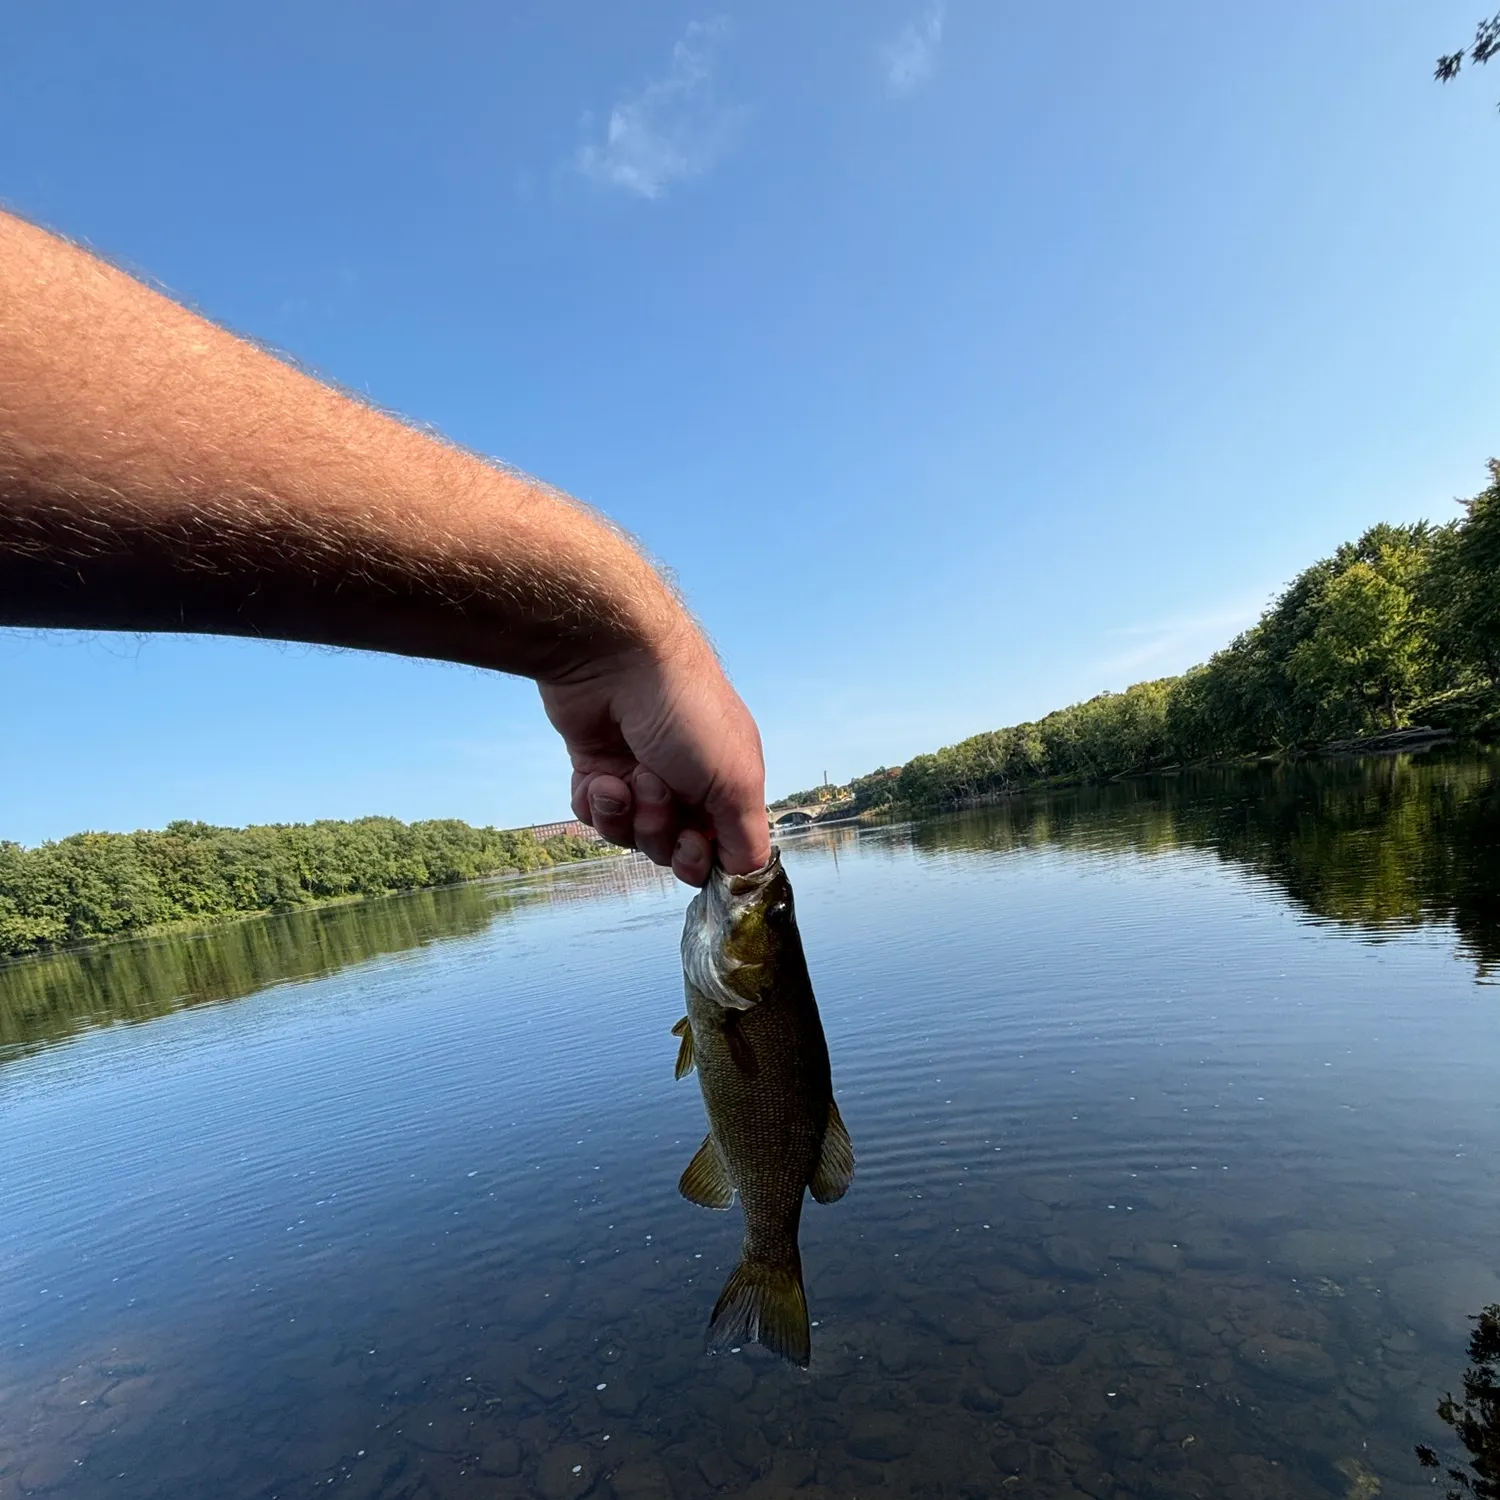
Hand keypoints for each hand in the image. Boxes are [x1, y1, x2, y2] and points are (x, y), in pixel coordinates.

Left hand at [537, 629, 770, 885]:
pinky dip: (596, 803)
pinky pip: (594, 816)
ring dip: (626, 814)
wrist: (615, 660)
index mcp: (727, 783)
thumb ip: (746, 837)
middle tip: (655, 789)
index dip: (700, 858)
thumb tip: (745, 874)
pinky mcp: (597, 769)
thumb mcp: (737, 781)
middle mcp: (685, 783)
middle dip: (659, 828)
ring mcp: (639, 776)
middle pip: (669, 849)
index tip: (691, 842)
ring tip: (627, 776)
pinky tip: (599, 776)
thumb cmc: (687, 712)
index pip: (717, 850)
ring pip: (628, 836)